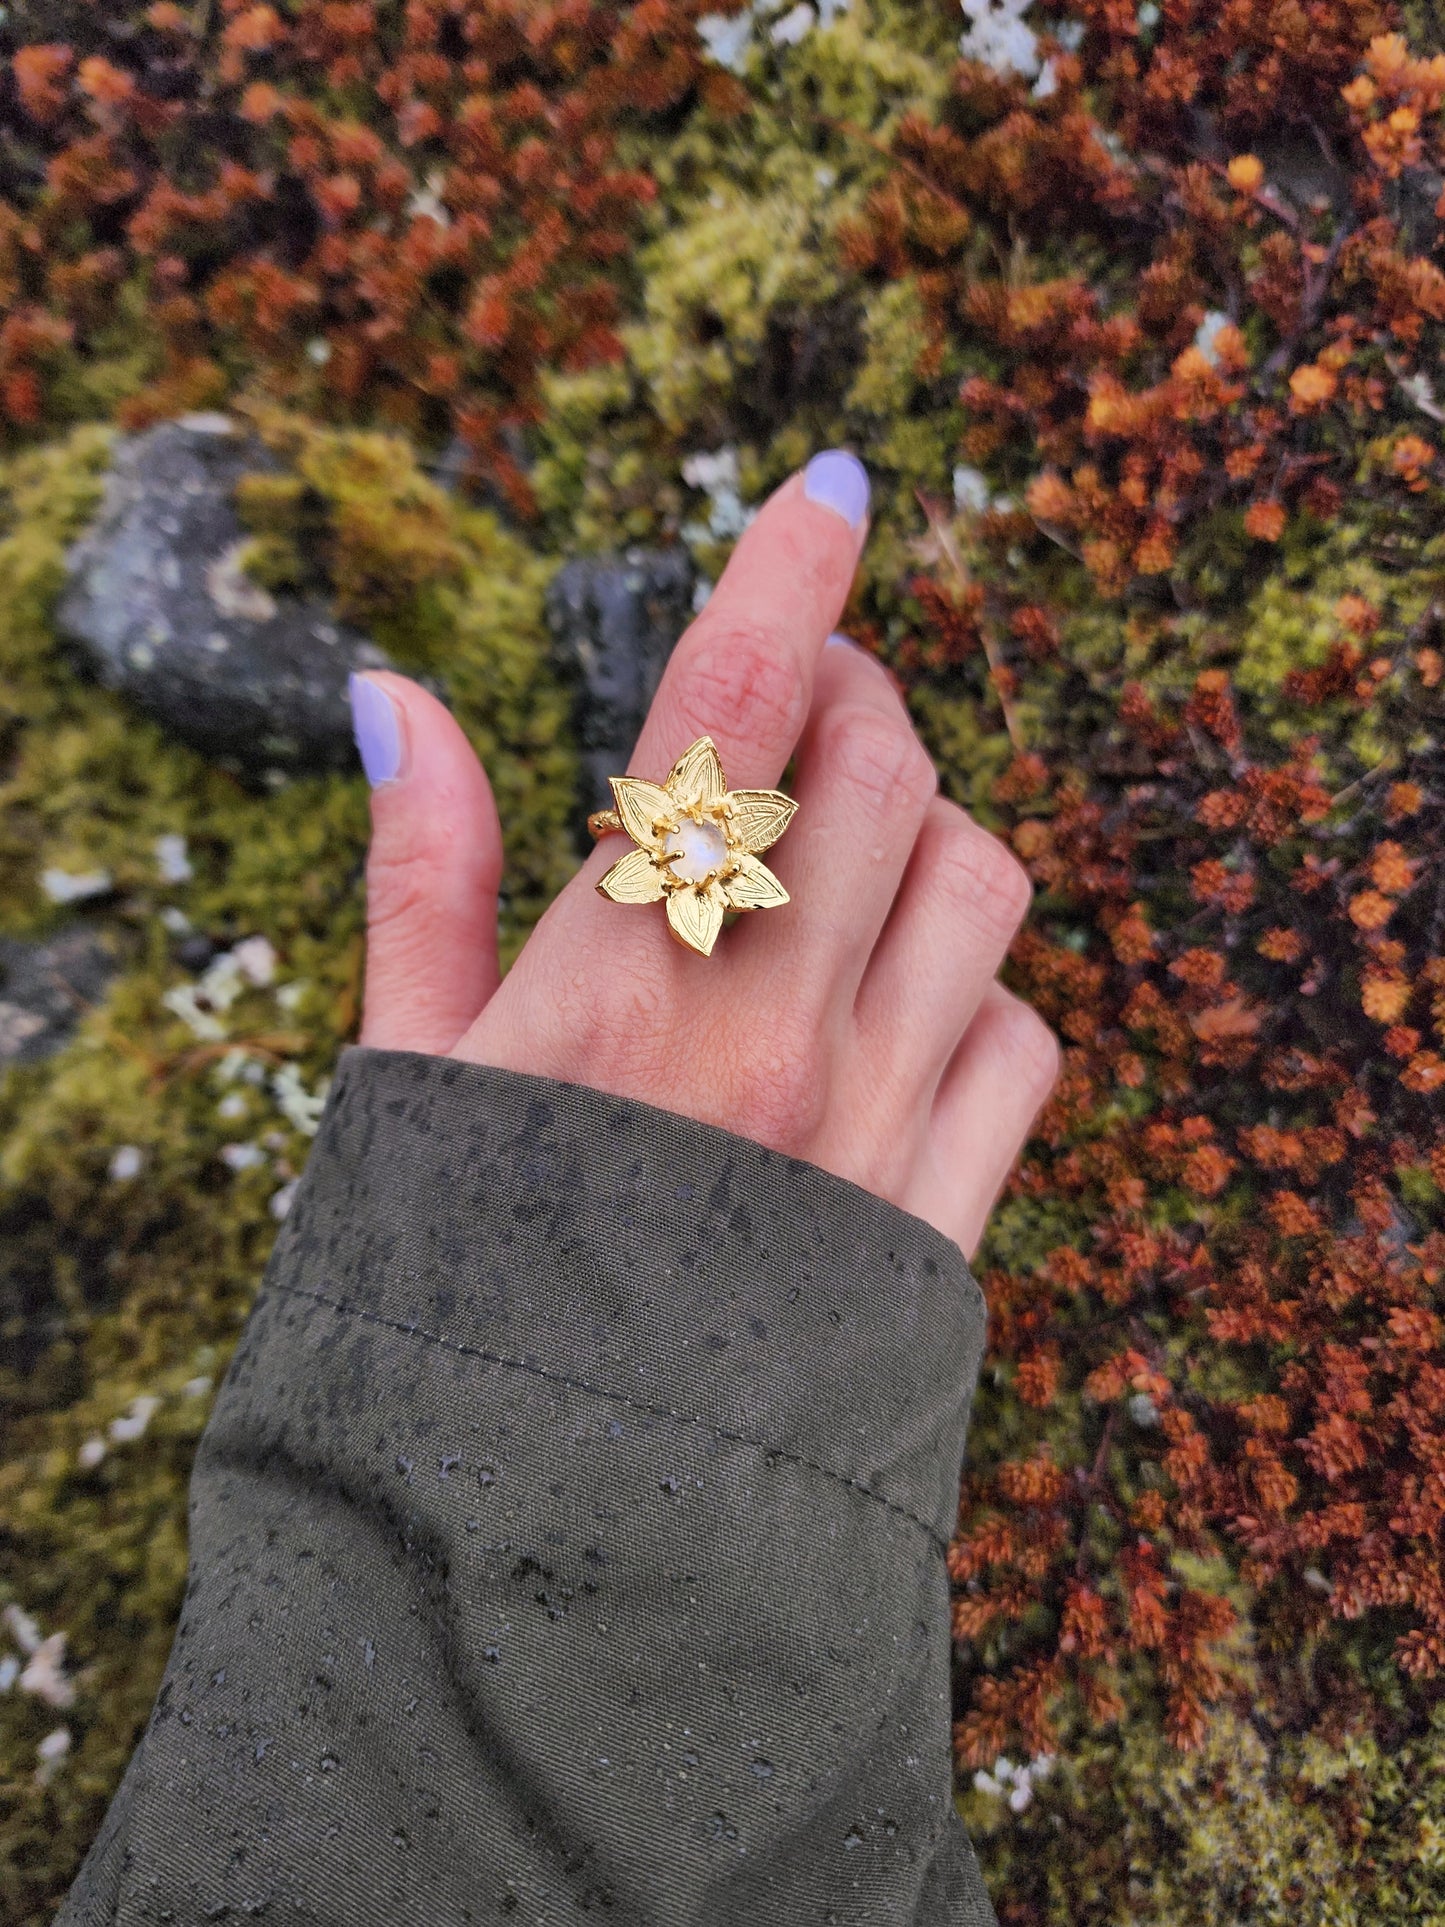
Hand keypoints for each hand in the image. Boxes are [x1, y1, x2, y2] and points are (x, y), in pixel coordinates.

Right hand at [348, 452, 1057, 1256]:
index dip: (786, 573)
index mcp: (619, 981)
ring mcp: (875, 1120)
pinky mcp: (941, 1207)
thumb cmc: (461, 1279)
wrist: (566, 1517)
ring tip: (843, 859)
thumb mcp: (405, 1072)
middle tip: (795, 710)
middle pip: (881, 767)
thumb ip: (417, 872)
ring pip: (977, 881)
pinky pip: (1022, 1036)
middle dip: (851, 697)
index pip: (729, 712)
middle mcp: (769, 1032)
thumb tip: (397, 694)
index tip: (829, 487)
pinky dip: (978, 988)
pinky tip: (896, 1009)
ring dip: (918, 831)